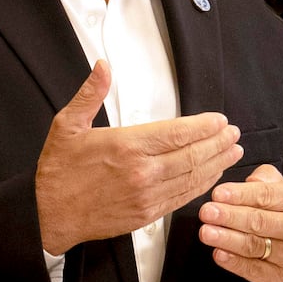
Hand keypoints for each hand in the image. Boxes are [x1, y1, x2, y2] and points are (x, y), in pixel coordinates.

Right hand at [35, 61, 242, 254]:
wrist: (49, 215)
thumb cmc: (59, 170)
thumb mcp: (67, 125)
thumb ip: (90, 94)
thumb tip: (103, 66)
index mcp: (126, 146)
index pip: (177, 133)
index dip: (203, 127)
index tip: (219, 120)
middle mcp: (142, 172)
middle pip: (191, 155)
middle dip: (217, 143)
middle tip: (233, 134)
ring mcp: (147, 196)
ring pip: (191, 177)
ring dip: (216, 164)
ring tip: (232, 151)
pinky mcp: (147, 214)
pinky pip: (182, 198)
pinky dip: (201, 185)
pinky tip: (212, 175)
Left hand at [197, 164, 282, 281]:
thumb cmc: (281, 217)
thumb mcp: (280, 191)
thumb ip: (264, 179)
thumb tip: (249, 181)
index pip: (267, 195)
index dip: (240, 194)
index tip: (217, 194)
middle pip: (260, 221)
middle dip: (230, 216)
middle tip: (207, 212)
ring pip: (254, 245)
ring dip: (227, 239)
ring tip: (206, 232)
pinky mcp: (280, 277)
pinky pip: (253, 269)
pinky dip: (233, 262)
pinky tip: (218, 253)